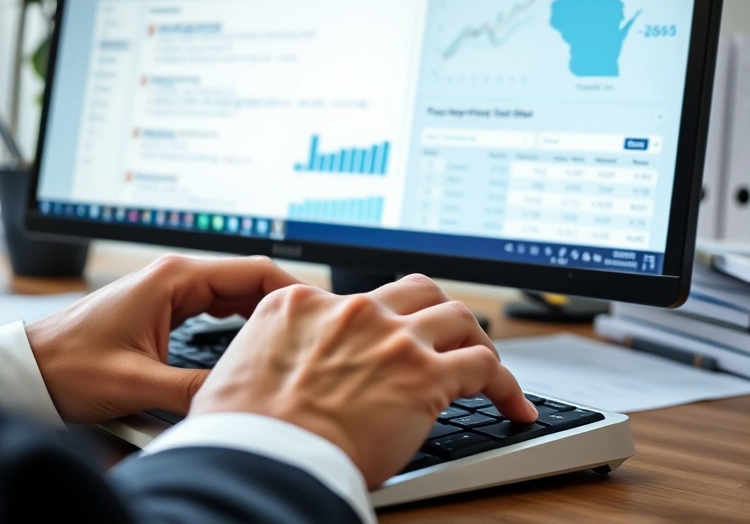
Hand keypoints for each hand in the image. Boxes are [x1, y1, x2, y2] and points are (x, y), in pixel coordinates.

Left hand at [26, 255, 298, 422]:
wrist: (25, 369)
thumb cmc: (66, 365)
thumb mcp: (136, 382)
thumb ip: (194, 388)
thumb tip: (242, 396)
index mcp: (174, 277)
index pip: (253, 270)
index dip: (293, 290)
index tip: (318, 313)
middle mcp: (176, 277)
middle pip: (249, 281)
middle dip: (283, 305)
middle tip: (312, 333)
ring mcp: (170, 292)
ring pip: (235, 296)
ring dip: (262, 315)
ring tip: (290, 340)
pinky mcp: (164, 310)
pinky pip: (216, 309)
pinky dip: (239, 324)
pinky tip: (252, 345)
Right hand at [191, 274, 537, 488]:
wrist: (261, 459)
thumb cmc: (243, 433)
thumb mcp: (237, 372)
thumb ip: (275, 357)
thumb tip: (286, 378)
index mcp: (302, 305)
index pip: (359, 298)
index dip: (384, 320)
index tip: (392, 340)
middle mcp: (353, 311)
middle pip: (417, 290)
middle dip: (438, 313)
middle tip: (447, 339)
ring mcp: (392, 338)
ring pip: (458, 316)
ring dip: (476, 341)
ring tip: (485, 367)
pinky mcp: (425, 375)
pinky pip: (485, 366)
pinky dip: (505, 384)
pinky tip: (511, 404)